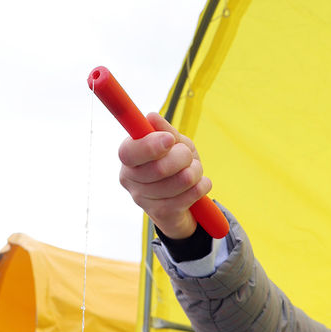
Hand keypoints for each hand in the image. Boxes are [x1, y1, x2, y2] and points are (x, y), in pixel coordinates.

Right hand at [118, 113, 212, 237]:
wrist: (181, 205)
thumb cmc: (176, 166)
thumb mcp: (174, 144)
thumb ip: (165, 131)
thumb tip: (152, 117)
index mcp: (128, 157)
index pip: (129, 152)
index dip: (150, 146)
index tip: (170, 140)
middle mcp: (130, 180)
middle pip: (159, 168)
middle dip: (183, 157)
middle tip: (188, 156)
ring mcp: (143, 200)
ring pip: (179, 181)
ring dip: (195, 172)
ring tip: (195, 171)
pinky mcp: (162, 214)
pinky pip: (190, 195)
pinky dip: (202, 186)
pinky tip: (200, 185)